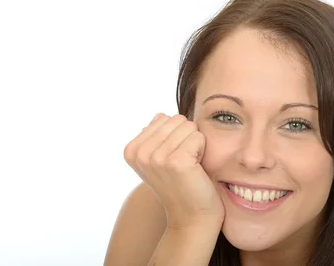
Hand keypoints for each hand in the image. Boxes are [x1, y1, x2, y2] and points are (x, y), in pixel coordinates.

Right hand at [124, 113, 224, 229]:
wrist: (192, 218)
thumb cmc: (181, 184)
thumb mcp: (158, 158)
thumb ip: (155, 134)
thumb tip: (160, 116)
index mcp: (131, 149)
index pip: (163, 117)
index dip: (174, 136)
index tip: (171, 160)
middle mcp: (139, 153)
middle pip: (176, 119)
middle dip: (185, 138)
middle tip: (183, 164)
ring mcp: (156, 158)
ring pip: (188, 126)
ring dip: (195, 145)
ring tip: (189, 166)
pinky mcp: (176, 162)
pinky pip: (198, 136)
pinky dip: (203, 150)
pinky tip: (196, 169)